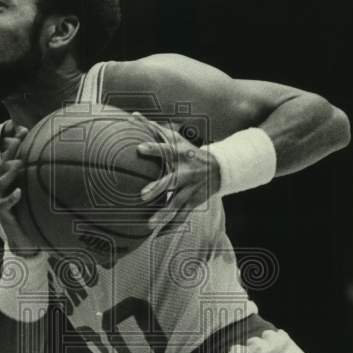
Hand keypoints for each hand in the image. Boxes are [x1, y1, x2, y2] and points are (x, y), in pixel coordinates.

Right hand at [0, 122, 40, 254]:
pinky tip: (19, 193)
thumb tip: (66, 163)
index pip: (11, 156)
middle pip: (3, 164)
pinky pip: (4, 204)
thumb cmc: (32, 215)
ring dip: (10, 172)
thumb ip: (45, 180)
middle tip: (19, 139)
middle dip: (10, 150)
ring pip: (1, 182)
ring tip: (19, 164)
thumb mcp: (39, 195)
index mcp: (11, 179)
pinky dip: (11, 198)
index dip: (15, 142)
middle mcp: (3, 186)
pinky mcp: (1, 212)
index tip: (24, 129)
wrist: (24, 239)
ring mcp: (0, 198)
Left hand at [133, 112, 220, 227]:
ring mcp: (191, 189)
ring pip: (177, 204)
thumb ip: (155, 129)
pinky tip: (158, 237)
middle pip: (171, 181)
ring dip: (163, 215)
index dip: (153, 148)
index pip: (165, 149)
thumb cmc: (188, 151)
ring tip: (149, 226)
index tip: (139, 148)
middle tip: (142, 196)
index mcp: (180, 155)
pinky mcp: (194, 202)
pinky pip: (182, 217)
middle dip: (158, 188)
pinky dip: (171, 227)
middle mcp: (186, 172)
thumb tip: (134, 115)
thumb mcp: (177, 139)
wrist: (219, 168)